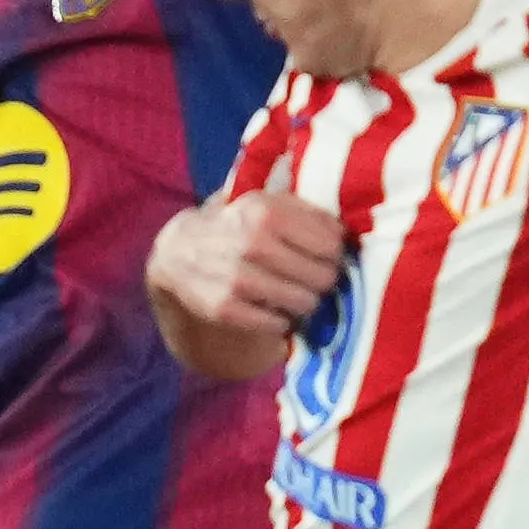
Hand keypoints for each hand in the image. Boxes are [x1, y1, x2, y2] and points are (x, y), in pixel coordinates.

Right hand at [148, 189, 346, 372]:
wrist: (180, 252)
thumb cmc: (239, 226)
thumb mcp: (268, 204)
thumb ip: (310, 213)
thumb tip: (348, 233)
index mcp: (267, 211)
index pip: (331, 245)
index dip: (335, 255)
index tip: (326, 258)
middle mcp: (252, 242)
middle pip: (323, 277)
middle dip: (322, 281)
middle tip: (312, 280)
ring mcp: (237, 277)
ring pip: (305, 303)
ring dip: (305, 302)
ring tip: (295, 294)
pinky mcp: (224, 308)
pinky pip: (278, 325)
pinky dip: (282, 321)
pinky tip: (274, 310)